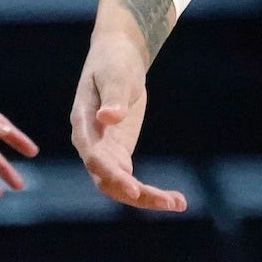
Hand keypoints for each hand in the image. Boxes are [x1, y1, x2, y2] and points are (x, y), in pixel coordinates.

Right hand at [69, 23, 186, 211]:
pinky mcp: (118, 154)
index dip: (112, 174)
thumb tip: (108, 116)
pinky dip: (149, 191)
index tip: (134, 190)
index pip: (94, 157)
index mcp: (83, 124)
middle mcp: (89, 144)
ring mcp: (103, 151)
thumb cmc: (113, 61)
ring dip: (146, 198)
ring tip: (178, 204)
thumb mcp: (115, 74)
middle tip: (168, 202)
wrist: (117, 57)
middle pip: (107, 180)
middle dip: (136, 194)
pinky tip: (174, 199)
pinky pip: (130, 179)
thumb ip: (113, 97)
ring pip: (119, 186)